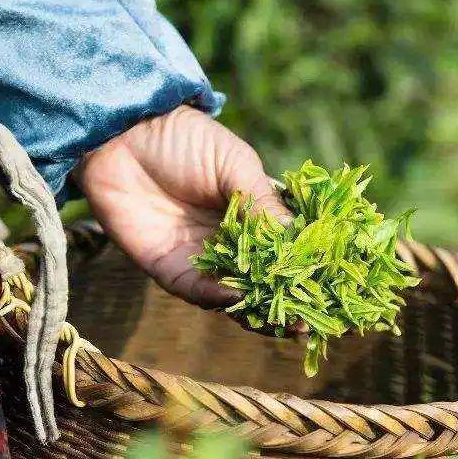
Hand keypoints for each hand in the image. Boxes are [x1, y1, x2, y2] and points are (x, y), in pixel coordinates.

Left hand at [75, 106, 292, 308]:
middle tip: (310, 318)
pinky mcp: (171, 271)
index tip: (335, 284)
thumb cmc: (184, 140)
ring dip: (259, 311)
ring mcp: (202, 259)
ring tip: (283, 321)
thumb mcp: (234, 164)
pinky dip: (219, 298)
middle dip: (288, 302)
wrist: (123, 137)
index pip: (288, 249)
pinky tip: (237, 298)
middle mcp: (232, 244)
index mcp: (254, 215)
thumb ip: (262, 202)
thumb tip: (299, 240)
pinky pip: (199, 292)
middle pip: (266, 282)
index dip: (310, 269)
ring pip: (236, 298)